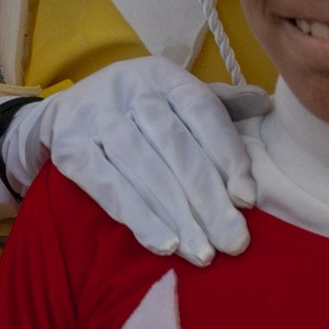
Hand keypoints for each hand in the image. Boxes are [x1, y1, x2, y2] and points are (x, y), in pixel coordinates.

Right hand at [1, 59, 264, 263]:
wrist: (63, 112)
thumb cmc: (136, 111)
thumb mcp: (173, 96)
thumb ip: (218, 105)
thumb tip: (265, 103)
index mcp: (163, 75)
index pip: (202, 112)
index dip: (227, 156)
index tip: (247, 200)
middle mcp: (129, 87)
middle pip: (175, 145)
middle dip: (207, 198)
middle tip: (233, 242)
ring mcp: (95, 115)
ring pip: (143, 168)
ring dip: (177, 215)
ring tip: (203, 253)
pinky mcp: (70, 146)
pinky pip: (108, 186)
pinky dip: (138, 217)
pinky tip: (165, 244)